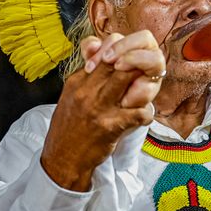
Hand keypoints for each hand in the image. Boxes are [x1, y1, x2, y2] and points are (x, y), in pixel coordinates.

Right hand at [41, 31, 164, 190]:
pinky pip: (139, 112)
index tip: (131, 59)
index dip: (121, 51)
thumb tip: (99, 54)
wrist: (61, 158)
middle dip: (136, 60)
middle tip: (147, 68)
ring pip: (128, 78)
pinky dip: (146, 114)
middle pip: (116, 61)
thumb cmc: (69, 127)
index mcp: (78, 81)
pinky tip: (144, 118)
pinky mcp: (110, 126)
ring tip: (149, 87)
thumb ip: (86, 76)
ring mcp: (99, 107)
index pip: (102, 54)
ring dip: (143, 81)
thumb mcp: (71, 95)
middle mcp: (87, 90)